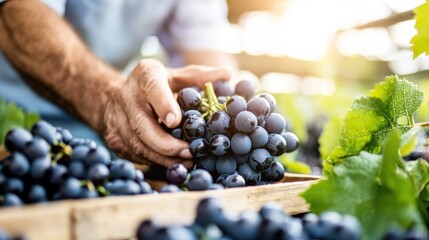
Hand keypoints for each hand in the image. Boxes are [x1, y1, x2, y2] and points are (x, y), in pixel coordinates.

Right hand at [101, 59, 230, 167]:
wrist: (114, 95)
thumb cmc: (155, 85)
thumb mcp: (176, 75)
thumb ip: (200, 77)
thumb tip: (227, 76)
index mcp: (145, 75)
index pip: (153, 88)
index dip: (163, 105)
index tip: (175, 121)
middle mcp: (127, 97)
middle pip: (142, 126)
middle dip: (166, 144)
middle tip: (190, 152)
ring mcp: (117, 120)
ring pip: (138, 145)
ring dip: (163, 158)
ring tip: (187, 161)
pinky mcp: (114, 139)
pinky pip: (135, 155)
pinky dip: (155, 162)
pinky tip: (173, 163)